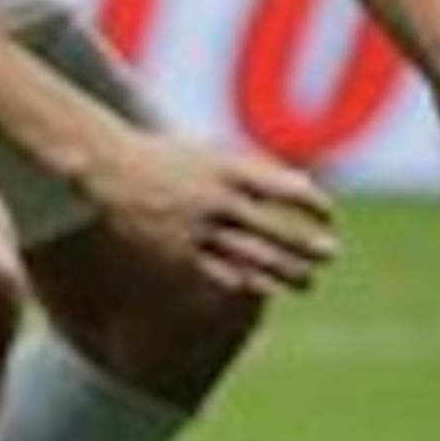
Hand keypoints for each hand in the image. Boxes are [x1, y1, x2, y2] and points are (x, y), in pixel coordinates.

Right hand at [86, 128, 339, 298]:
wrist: (108, 168)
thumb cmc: (167, 158)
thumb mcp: (215, 152)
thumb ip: (258, 169)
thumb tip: (305, 186)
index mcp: (230, 170)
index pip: (290, 190)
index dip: (316, 206)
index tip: (329, 218)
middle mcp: (218, 200)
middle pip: (278, 231)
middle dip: (309, 247)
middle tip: (330, 256)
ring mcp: (198, 229)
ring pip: (255, 260)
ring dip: (288, 275)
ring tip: (308, 284)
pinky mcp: (178, 254)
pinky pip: (222, 275)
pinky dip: (248, 283)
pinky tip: (263, 288)